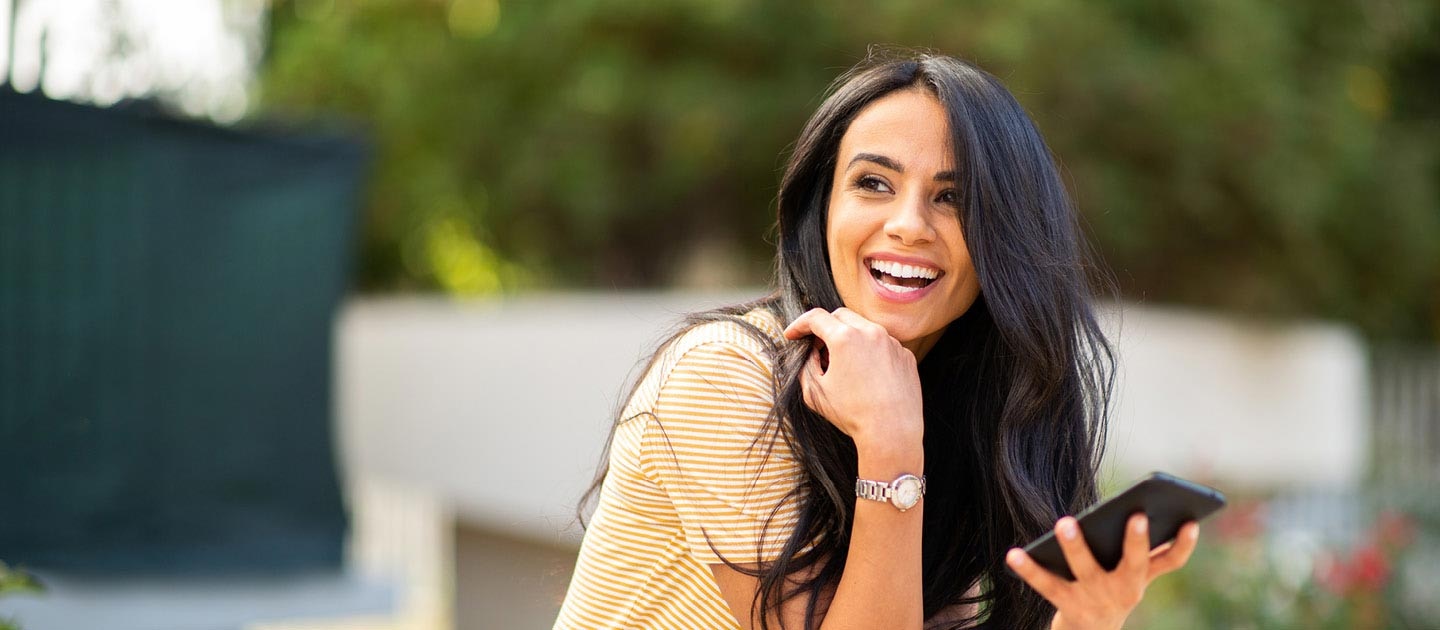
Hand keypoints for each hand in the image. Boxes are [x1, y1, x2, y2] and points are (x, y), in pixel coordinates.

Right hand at [782, 308, 923, 448]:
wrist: (892, 432)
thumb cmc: (852, 414)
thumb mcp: (815, 392)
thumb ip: (806, 365)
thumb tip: (812, 353)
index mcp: (845, 338)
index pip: (815, 318)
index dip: (799, 325)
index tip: (792, 335)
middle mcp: (871, 333)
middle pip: (841, 316)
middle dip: (824, 327)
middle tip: (816, 348)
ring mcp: (892, 343)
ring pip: (864, 328)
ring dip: (849, 338)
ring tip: (842, 364)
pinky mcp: (905, 356)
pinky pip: (883, 345)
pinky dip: (870, 352)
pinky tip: (865, 374)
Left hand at [1005, 514, 1199, 629]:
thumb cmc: (1111, 588)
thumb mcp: (1131, 572)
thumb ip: (1141, 547)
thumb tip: (1145, 506)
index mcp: (1141, 578)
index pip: (1171, 561)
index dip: (1184, 544)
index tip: (1191, 522)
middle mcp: (1124, 589)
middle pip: (1133, 563)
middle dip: (1137, 541)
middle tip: (1137, 515)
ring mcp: (1095, 596)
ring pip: (1086, 569)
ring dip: (1076, 546)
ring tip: (1065, 522)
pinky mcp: (1066, 603)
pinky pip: (1045, 583)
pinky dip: (1028, 569)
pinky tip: (1012, 553)